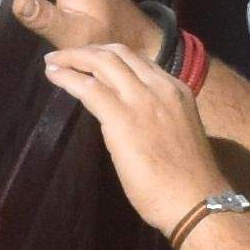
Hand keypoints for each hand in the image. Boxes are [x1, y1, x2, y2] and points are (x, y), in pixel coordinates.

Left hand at [47, 29, 221, 231]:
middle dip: (88, 50)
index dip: (109, 56)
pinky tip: (53, 75)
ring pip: (103, 63)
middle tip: (65, 56)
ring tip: (53, 61)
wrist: (196, 198)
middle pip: (119, 53)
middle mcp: (161, 87)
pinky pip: (89, 88)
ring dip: (73, 58)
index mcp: (177, 90)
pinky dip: (67, 77)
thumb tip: (130, 120)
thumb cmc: (186, 179)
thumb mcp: (174, 133)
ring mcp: (142, 99)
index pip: (138, 61)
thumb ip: (155, 118)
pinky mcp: (122, 118)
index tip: (89, 60)